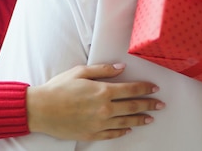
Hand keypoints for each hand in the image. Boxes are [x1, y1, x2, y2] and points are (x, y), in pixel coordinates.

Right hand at [26, 63, 163, 140]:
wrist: (41, 109)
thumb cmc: (58, 88)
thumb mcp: (80, 72)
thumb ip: (103, 70)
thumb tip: (121, 68)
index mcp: (102, 91)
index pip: (131, 89)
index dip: (145, 88)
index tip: (154, 88)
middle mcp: (104, 109)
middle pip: (133, 106)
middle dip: (149, 105)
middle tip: (160, 104)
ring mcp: (99, 123)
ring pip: (126, 121)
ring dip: (140, 120)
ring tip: (150, 118)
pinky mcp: (92, 134)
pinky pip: (112, 133)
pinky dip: (122, 131)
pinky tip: (128, 129)